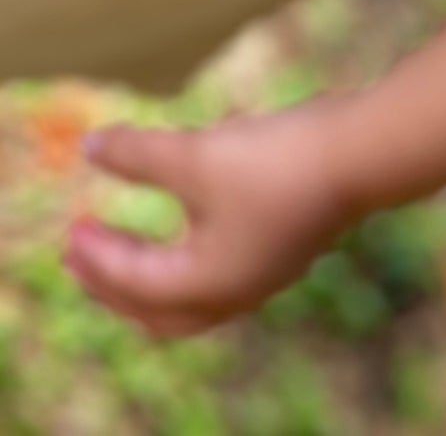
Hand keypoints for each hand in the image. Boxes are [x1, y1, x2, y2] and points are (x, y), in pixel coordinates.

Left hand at [64, 96, 359, 337]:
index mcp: (205, 283)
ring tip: (135, 243)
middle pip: (161, 312)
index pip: (132, 282)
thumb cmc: (277, 160)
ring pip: (197, 294)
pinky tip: (199, 203)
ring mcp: (266, 272)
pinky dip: (195, 252)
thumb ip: (139, 153)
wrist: (363, 151)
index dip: (95, 255)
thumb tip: (90, 145)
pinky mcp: (287, 246)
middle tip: (89, 259)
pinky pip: (225, 267)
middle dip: (119, 287)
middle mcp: (236, 290)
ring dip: (157, 274)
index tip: (70, 229)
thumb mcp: (197, 153)